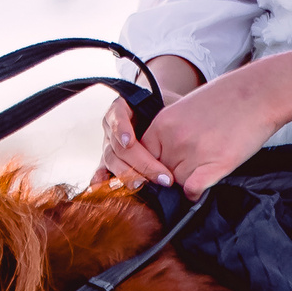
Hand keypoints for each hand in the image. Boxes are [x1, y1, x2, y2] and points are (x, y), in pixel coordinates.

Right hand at [92, 55, 201, 193]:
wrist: (155, 110)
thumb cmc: (165, 107)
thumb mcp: (169, 103)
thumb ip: (174, 111)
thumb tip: (191, 118)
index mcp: (122, 108)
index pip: (117, 116)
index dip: (121, 129)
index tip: (130, 141)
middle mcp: (111, 128)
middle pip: (118, 145)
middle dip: (139, 162)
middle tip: (160, 176)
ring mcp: (108, 145)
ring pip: (111, 160)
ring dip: (127, 174)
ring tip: (140, 185)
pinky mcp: (108, 162)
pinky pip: (101, 170)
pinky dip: (101, 179)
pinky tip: (102, 188)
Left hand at [138, 48, 291, 198]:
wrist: (260, 92)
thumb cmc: (227, 99)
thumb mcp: (186, 109)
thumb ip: (170, 133)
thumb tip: (160, 162)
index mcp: (162, 124)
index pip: (141, 159)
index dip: (151, 168)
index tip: (162, 171)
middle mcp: (173, 139)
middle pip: (158, 174)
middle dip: (171, 174)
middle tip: (190, 164)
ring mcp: (193, 153)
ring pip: (177, 183)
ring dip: (187, 180)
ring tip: (205, 163)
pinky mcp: (215, 165)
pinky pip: (193, 190)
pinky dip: (197, 192)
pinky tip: (206, 181)